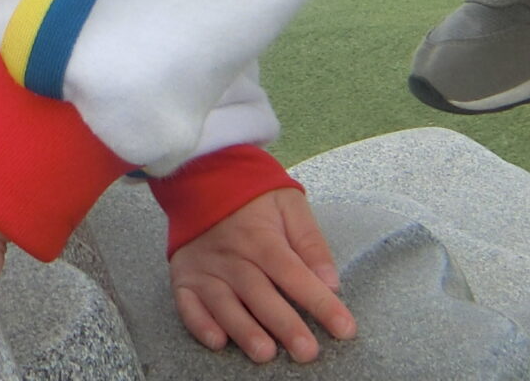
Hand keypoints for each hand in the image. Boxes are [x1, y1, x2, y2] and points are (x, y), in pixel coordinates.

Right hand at [169, 187, 354, 363]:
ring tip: (265, 353)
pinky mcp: (185, 276)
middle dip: (284, 325)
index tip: (344, 328)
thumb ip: (310, 242)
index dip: (319, 302)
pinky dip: (199, 324)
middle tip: (307, 352)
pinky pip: (187, 304)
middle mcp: (232, 255)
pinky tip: (217, 341)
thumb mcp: (289, 204)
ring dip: (243, 329)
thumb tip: (331, 282)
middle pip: (260, 294)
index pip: (294, 274)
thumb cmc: (252, 195)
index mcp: (261, 237)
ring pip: (224, 303)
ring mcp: (206, 267)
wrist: (201, 176)